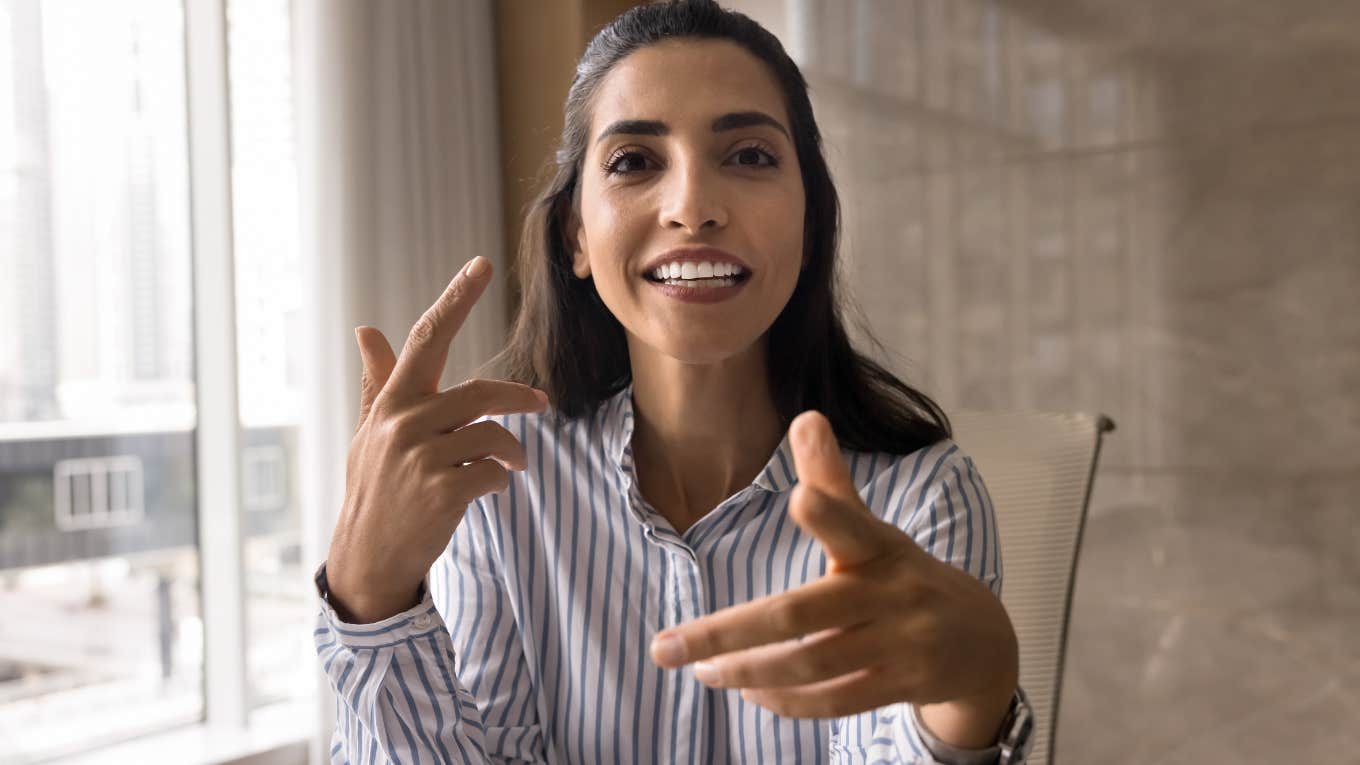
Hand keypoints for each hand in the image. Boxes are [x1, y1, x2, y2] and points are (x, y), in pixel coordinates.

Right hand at [325, 256, 548, 623]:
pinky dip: (500, 480)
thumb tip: (365, 330)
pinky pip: (494, 471)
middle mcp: (403, 423)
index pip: (425, 338)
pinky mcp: (442, 491)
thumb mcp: (369, 432)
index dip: (455, 298)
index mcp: (390, 403)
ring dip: (511, 450)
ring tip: (512, 464)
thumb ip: (377, 381)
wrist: (369, 556)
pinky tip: (487, 490)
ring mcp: (421, 458)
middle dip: (518, 398)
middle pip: (481, 393)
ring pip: (494, 434)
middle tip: (542, 403)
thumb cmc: (374, 488)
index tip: (481, 264)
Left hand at [648, 411, 1017, 718]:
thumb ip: (831, 481)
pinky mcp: (902, 686)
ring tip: (701, 670)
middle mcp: (889, 594)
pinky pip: (834, 701)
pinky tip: (747, 692)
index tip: (799, 497)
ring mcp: (899, 644)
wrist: (981, 640)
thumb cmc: (901, 575)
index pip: (851, 526)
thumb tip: (805, 415)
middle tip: (664, 646)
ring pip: (811, 664)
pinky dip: (786, 700)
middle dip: (726, 632)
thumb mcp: (873, 529)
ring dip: (747, 672)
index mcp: (878, 546)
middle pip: (798, 615)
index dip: (827, 513)